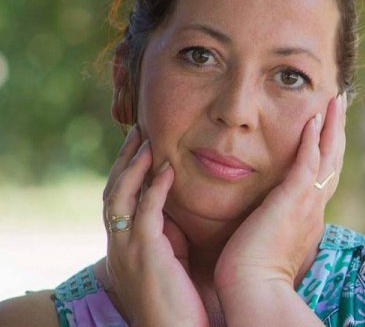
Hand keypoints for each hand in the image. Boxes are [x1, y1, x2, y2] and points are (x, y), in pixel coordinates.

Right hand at [102, 125, 208, 326]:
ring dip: (134, 166)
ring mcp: (128, 249)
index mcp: (125, 246)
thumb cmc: (179, 304)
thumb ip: (170, 237)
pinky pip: (145, 212)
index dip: (127, 171)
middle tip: (138, 131)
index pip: (119, 199)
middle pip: (114, 191)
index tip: (140, 145)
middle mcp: (119, 245)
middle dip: (125, 159)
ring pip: (121, 196)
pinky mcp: (144, 254)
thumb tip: (179, 213)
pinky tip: (166, 168)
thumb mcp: (171, 263)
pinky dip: (154, 187)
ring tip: (147, 139)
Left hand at [214, 94, 346, 294]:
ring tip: (334, 99)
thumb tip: (272, 217)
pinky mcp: (293, 200)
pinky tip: (313, 119)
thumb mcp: (273, 239)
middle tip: (339, 102)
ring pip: (327, 155)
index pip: (325, 173)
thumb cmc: (256, 270)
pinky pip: (307, 163)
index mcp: (310, 214)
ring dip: (332, 125)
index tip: (330, 125)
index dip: (329, 147)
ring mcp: (307, 202)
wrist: (254, 288)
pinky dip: (312, 140)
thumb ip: (278, 222)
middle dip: (337, 129)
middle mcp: (315, 205)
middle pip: (333, 159)